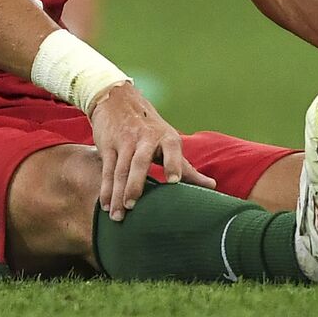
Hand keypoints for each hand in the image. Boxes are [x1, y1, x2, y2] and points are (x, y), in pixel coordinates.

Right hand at [88, 83, 215, 219]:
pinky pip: (107, 170)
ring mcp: (125, 141)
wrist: (118, 100)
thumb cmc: (151, 129)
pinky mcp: (108, 144)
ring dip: (117, 194)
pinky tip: (105, 205)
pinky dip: (106, 189)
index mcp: (166, 137)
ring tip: (117, 216)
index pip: (172, 150)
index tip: (174, 181)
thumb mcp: (170, 141)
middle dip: (136, 183)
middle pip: (140, 162)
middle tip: (132, 205)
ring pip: (120, 170)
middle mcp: (145, 138)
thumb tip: (212, 186)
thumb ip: (186, 167)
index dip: (173, 164)